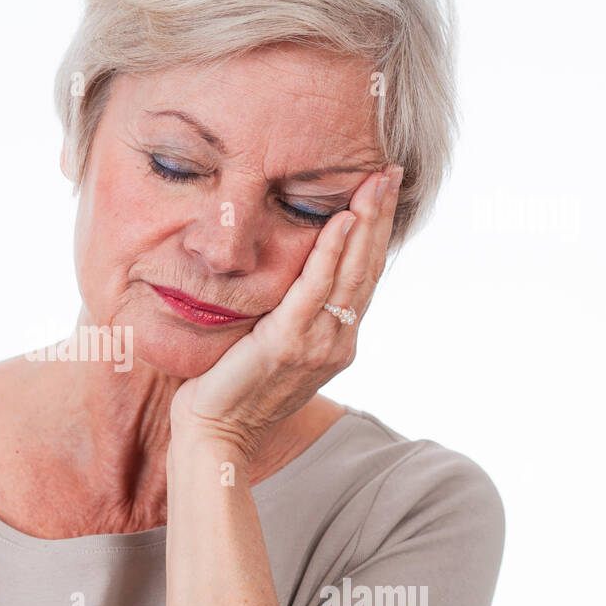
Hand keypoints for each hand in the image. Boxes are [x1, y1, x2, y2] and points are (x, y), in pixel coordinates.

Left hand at [169, 164, 403, 458]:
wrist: (214, 434)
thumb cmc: (231, 390)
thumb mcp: (269, 344)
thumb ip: (286, 315)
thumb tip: (284, 279)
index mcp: (335, 341)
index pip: (362, 276)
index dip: (376, 232)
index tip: (383, 190)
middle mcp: (336, 342)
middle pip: (367, 268)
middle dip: (381, 216)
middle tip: (392, 171)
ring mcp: (318, 344)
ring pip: (350, 273)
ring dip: (366, 223)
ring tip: (376, 182)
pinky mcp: (288, 343)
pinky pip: (316, 289)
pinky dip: (331, 253)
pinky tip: (342, 220)